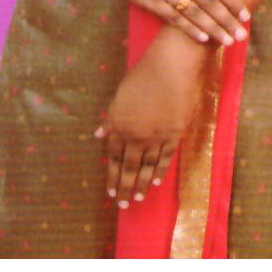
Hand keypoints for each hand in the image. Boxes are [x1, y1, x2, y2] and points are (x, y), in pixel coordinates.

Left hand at [93, 27, 207, 205]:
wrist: (171, 67)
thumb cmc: (143, 74)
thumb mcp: (121, 95)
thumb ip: (112, 118)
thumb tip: (98, 135)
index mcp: (119, 124)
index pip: (114, 156)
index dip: (112, 174)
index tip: (110, 190)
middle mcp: (135, 134)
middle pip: (129, 167)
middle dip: (125, 187)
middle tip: (123, 204)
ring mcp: (155, 136)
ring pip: (146, 167)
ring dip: (141, 184)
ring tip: (138, 198)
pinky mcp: (173, 134)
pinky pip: (165, 158)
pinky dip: (159, 171)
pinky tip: (156, 182)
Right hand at [111, 0, 250, 46]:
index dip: (234, 1)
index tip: (246, 15)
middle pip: (210, 1)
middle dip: (228, 20)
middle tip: (241, 35)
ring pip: (195, 13)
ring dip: (213, 29)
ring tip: (227, 41)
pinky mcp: (152, 1)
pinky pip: (175, 19)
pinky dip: (191, 30)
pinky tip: (204, 39)